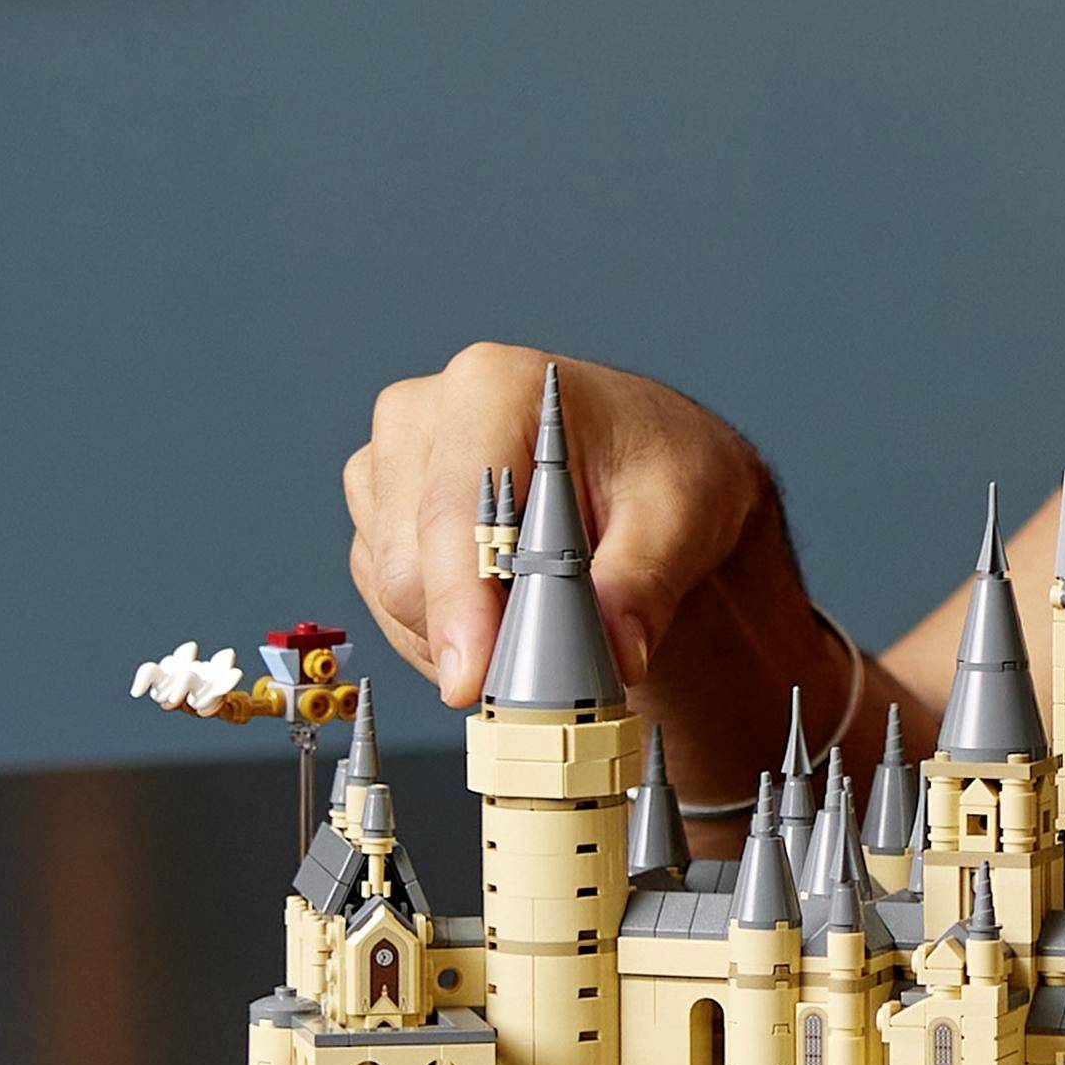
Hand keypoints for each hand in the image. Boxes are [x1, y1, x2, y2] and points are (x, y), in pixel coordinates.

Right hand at [344, 343, 839, 784]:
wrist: (646, 465)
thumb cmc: (660, 466)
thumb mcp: (683, 514)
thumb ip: (645, 581)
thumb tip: (618, 650)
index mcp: (495, 387)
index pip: (454, 510)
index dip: (459, 603)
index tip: (474, 677)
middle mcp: (427, 413)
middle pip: (410, 562)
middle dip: (474, 633)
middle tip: (550, 669)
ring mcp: (394, 460)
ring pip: (392, 589)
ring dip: (460, 635)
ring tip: (540, 624)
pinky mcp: (381, 507)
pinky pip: (388, 600)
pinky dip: (442, 632)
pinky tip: (503, 618)